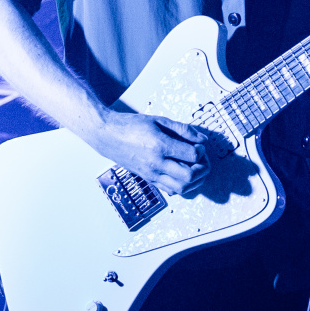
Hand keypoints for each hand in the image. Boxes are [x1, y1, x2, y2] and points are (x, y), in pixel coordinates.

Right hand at [89, 111, 212, 195]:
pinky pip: (171, 189)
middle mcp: (156, 163)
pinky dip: (182, 185)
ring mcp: (151, 174)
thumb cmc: (131, 125)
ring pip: (182, 188)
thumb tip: (203, 140)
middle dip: (202, 168)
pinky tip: (183, 173)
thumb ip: (183, 130)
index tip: (198, 144)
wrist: (107, 136)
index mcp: (159, 146)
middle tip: (201, 158)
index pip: (192, 155)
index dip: (201, 150)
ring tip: (194, 167)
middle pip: (190, 176)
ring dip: (194, 180)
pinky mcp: (149, 179)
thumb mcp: (159, 121)